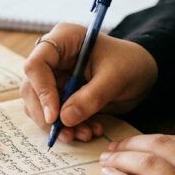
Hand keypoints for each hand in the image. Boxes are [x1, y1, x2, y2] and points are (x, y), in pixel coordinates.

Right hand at [20, 23, 157, 142]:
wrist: (143, 73)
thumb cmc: (131, 64)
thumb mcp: (116, 79)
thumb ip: (91, 97)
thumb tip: (64, 119)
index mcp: (63, 40)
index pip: (36, 65)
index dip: (41, 91)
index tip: (55, 117)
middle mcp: (53, 57)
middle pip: (32, 88)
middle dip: (48, 115)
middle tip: (68, 134)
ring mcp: (55, 76)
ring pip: (40, 105)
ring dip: (59, 125)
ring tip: (86, 134)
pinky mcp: (60, 94)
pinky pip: (54, 114)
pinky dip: (69, 127)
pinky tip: (90, 130)